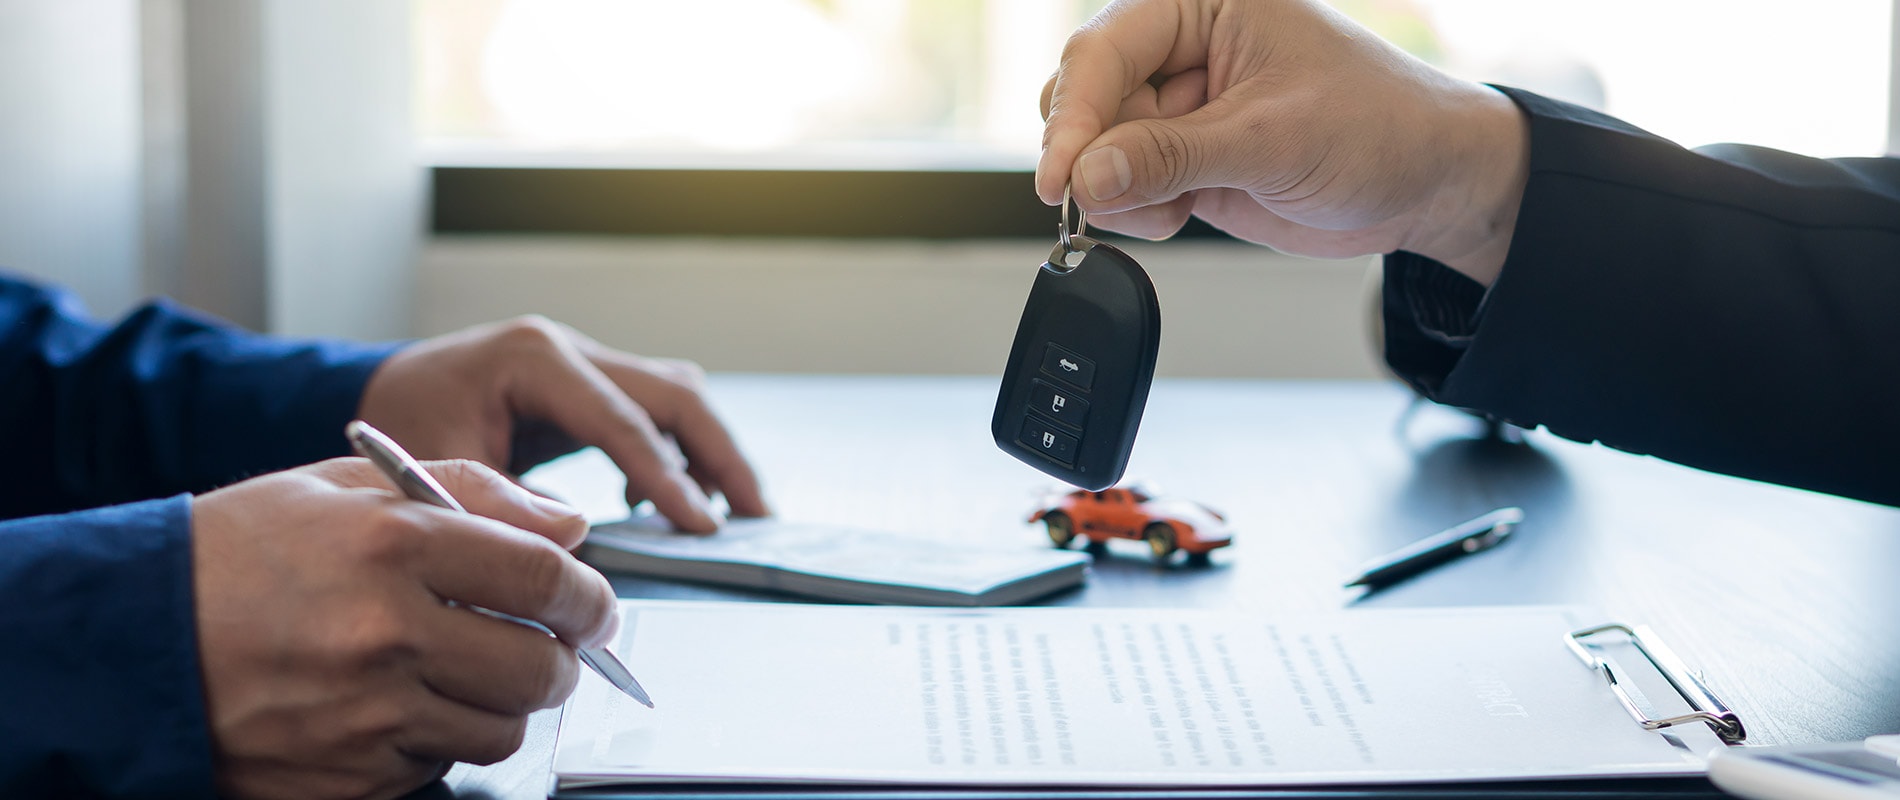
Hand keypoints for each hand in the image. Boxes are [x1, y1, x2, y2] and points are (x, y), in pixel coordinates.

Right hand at [191, 458, 617, 799]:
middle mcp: (385, 633)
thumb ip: (470, 492)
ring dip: (505, 704)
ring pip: (501, 728)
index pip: (544, 576)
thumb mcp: (345, 488)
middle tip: (547, 643)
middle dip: (561, 657)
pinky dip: (440, 741)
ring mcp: (365, 714)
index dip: (588, 594)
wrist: (127, 640)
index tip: (591, 602)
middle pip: (540, 666)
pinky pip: (438, 766)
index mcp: (392, 544)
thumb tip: (567, 524)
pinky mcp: (347, 776)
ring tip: (467, 672)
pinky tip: (402, 705)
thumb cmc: (235, 556)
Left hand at [357, 316, 768, 532]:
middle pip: (674, 393)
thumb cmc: (400, 424)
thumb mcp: (439, 467)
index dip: (669, 478)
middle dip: (720, 456)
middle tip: (756, 515)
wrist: (376, 393)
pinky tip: (667, 505)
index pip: (624, 421)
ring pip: (676, 397)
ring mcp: (584, 362)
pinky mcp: (588, 386)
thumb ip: (508, 502)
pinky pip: (653, 413)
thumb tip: (576, 541)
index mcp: (534, 357)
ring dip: (711, 451)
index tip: (703, 528)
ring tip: (738, 511)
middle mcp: (569, 349)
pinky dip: (676, 454)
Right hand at [1036, 0, 1529, 284]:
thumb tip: (1090, 174)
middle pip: (1085, 97)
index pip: (1105, 50)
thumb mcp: (1274, 139)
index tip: (1062, 178)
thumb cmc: (1380, 128)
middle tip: (1115, 199)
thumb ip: (1172, 156)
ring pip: (1095, 147)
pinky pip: (1120, 184)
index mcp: (1204, 3)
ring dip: (1117, 189)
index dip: (1075, 117)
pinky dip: (1136, 210)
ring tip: (1174, 208)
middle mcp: (1183, 46)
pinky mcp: (1180, 155)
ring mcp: (1178, 104)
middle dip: (1094, 156)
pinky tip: (1181, 214)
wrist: (1425, 183)